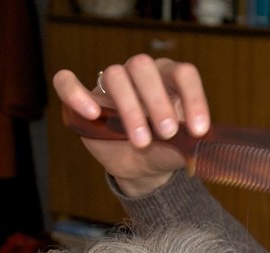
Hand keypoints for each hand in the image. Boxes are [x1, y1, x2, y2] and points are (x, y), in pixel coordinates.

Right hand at [51, 54, 210, 195]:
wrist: (142, 167)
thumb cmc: (165, 150)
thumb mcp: (182, 151)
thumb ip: (192, 145)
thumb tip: (203, 147)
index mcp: (170, 79)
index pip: (183, 73)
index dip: (193, 98)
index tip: (198, 130)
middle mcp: (142, 74)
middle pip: (144, 67)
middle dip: (157, 101)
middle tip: (167, 133)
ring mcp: (111, 83)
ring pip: (115, 75)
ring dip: (130, 108)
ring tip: (141, 141)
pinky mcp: (85, 98)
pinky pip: (67, 82)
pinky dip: (75, 94)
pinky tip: (93, 114)